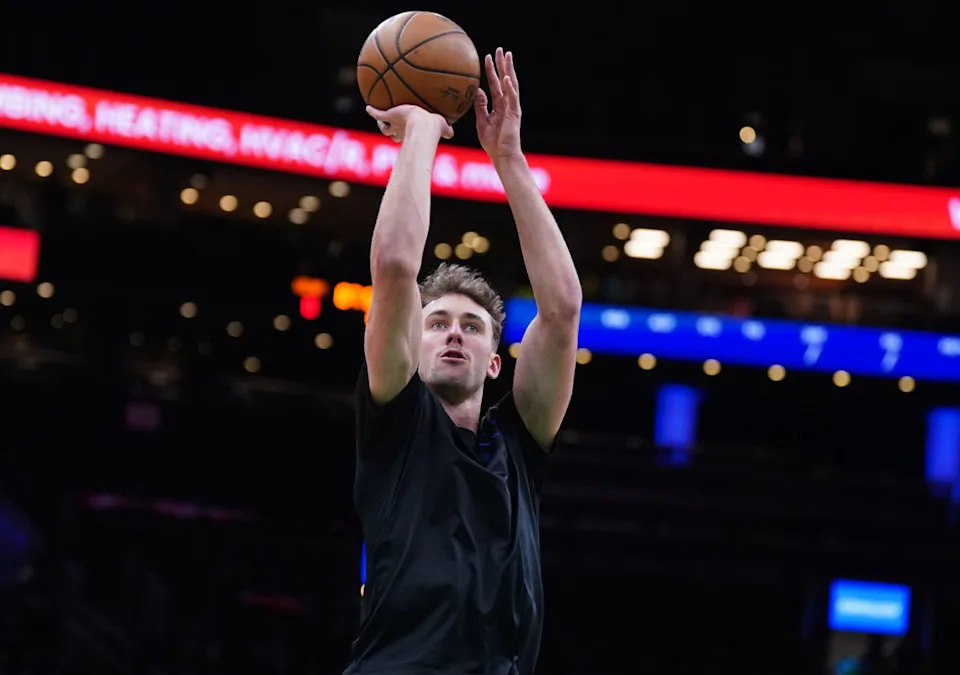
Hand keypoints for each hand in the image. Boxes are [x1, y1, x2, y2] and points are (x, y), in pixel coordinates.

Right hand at [366, 104, 453, 142]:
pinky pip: (377, 114)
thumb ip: (446, 130)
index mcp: (411, 133)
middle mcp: (401, 131)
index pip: (405, 137)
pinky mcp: (388, 115)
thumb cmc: (433, 127)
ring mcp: (393, 123)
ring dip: (382, 124)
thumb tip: (452, 133)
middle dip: (392, 132)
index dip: (404, 136)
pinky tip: (368, 107)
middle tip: (391, 128)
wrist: (422, 124)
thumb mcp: (442, 125)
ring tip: (380, 119)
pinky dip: (372, 111)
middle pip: (392, 134)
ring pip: (384, 127)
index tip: (404, 135)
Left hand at [474, 48, 521, 162]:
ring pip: (511, 85)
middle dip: (502, 64)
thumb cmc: (493, 143)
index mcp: (498, 106)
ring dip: (509, 70)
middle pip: (504, 80)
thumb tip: (478, 90)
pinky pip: (512, 98)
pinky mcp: (514, 114)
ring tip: (507, 56)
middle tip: (500, 49)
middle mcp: (507, 104)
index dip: (491, 71)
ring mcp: (512, 108)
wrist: (503, 156)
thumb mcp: (482, 122)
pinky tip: (506, 78)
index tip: (487, 57)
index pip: (494, 84)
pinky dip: (510, 88)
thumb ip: (480, 106)